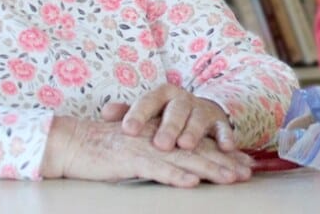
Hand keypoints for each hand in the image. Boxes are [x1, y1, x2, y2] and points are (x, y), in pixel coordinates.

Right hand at [41, 116, 251, 186]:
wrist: (72, 142)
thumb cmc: (103, 147)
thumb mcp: (137, 146)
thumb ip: (159, 150)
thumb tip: (184, 166)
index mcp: (161, 134)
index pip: (197, 144)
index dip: (222, 152)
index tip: (243, 162)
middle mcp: (158, 138)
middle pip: (197, 151)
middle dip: (224, 162)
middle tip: (247, 172)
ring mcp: (145, 148)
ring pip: (183, 160)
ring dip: (209, 170)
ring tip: (230, 178)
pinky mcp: (130, 159)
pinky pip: (156, 169)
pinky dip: (174, 177)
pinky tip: (192, 184)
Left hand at [101, 84, 235, 151]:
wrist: (194, 110)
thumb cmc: (162, 115)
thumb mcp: (146, 111)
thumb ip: (126, 112)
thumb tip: (105, 112)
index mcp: (162, 94)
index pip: (148, 101)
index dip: (138, 114)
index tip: (127, 129)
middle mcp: (182, 99)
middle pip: (176, 110)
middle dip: (169, 126)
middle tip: (161, 143)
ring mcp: (201, 109)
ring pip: (198, 118)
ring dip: (193, 131)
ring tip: (186, 145)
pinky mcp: (218, 121)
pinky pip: (223, 128)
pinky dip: (225, 137)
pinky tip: (224, 147)